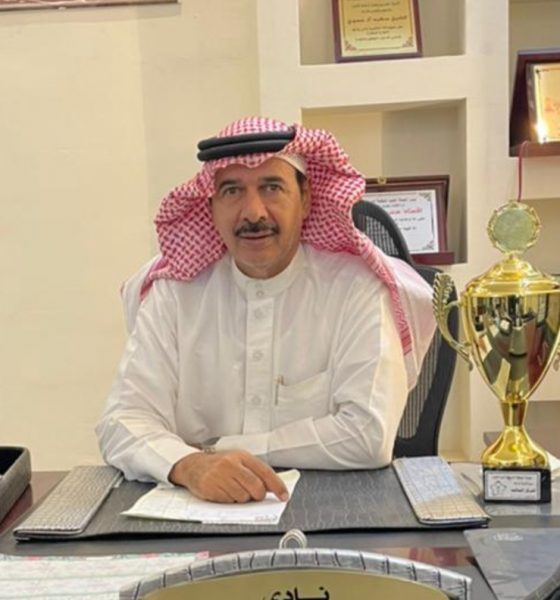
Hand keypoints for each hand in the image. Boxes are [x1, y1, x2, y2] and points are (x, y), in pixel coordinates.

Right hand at [169, 450, 288, 503]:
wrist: (194, 466)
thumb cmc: (220, 465)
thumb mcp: (239, 462)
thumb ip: (255, 472)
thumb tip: (273, 488)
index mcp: (242, 456)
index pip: (265, 472)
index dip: (277, 486)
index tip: (284, 496)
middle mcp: (232, 464)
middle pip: (256, 487)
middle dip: (257, 495)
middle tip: (253, 494)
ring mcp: (220, 475)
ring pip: (243, 497)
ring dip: (242, 498)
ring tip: (233, 489)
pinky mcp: (211, 487)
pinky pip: (229, 501)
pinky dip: (230, 500)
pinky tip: (224, 491)